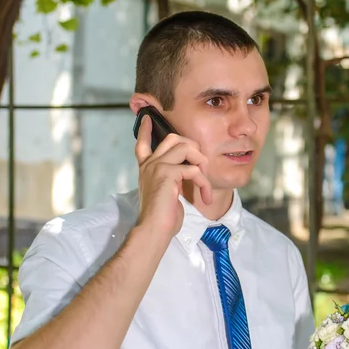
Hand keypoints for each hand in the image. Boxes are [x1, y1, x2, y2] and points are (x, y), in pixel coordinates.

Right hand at [135, 114, 212, 236]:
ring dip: (201, 162)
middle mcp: (149, 165)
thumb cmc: (163, 219)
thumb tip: (189, 173)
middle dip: (193, 146)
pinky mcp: (167, 174)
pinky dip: (204, 183)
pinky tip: (206, 197)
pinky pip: (193, 170)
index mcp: (146, 169)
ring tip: (204, 182)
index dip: (146, 131)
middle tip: (201, 165)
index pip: (142, 144)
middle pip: (172, 138)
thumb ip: (173, 180)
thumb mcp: (167, 194)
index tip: (148, 118)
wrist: (154, 230)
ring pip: (185, 147)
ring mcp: (157, 167)